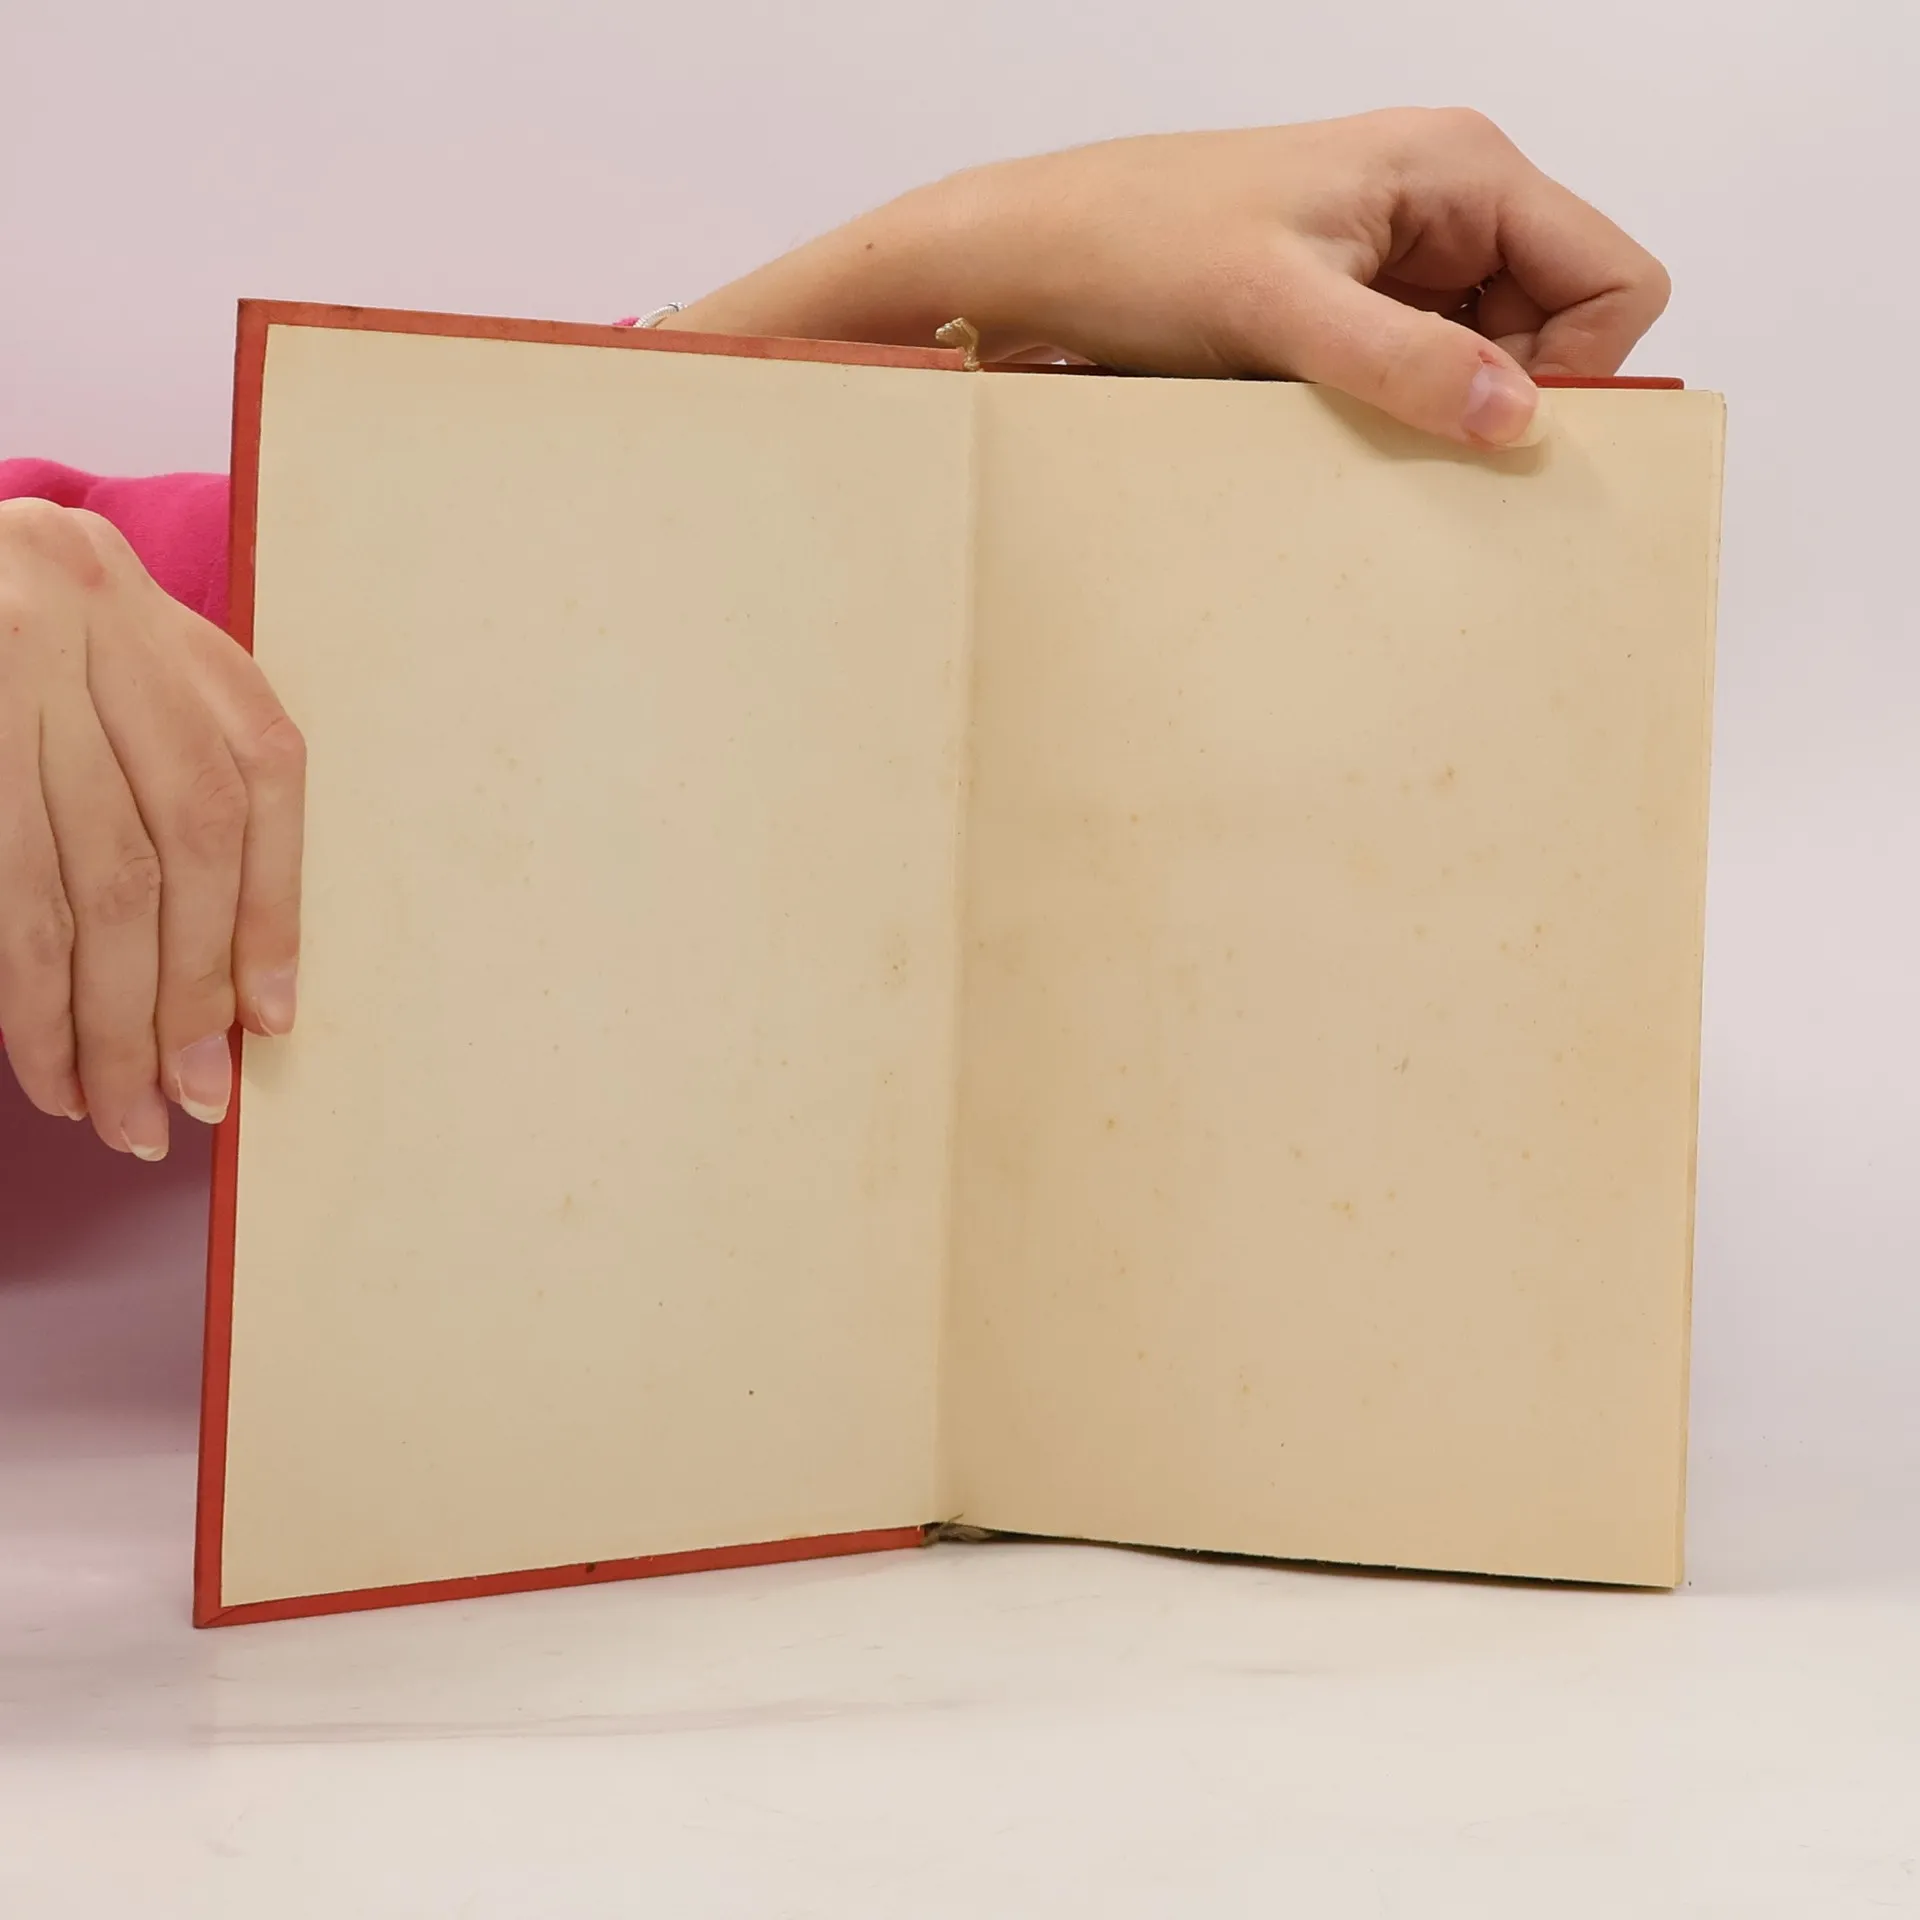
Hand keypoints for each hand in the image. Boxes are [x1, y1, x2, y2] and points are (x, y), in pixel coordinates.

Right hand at [0, 499, 303, 1158]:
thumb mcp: (85, 671)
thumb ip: (157, 772)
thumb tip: (234, 977)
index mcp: (147, 609)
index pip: (257, 774)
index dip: (272, 907)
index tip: (269, 1022)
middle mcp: (85, 620)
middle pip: (183, 840)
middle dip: (191, 987)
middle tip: (190, 1097)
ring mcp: (2, 671)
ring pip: (90, 880)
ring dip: (108, 1019)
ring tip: (120, 1111)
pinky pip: (9, 892)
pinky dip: (30, 994)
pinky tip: (46, 1063)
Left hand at [673, 109, 1670, 447]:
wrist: (1041, 255)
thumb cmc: (1143, 243)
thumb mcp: (1280, 310)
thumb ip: (1405, 360)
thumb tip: (1517, 417)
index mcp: (1462, 169)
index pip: (1617, 279)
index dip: (1578, 367)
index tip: (1490, 427)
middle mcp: (1448, 203)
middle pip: (1562, 324)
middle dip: (1507, 392)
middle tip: (1410, 433)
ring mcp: (1401, 254)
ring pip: (1492, 357)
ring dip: (1442, 405)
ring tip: (1346, 415)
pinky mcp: (1353, 301)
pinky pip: (1422, 368)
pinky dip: (1396, 406)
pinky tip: (1327, 416)